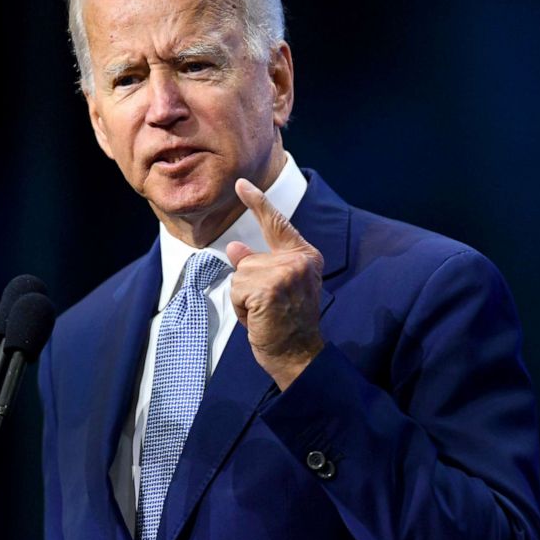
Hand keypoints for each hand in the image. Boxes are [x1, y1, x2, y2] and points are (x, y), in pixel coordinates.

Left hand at [226, 178, 324, 389]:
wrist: (298, 355)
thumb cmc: (285, 324)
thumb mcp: (274, 288)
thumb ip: (258, 265)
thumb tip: (235, 247)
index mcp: (304, 256)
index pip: (276, 223)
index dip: (257, 202)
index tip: (241, 184)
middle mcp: (298, 260)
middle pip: (248, 260)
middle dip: (248, 286)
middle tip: (269, 309)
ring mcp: (285, 273)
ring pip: (240, 275)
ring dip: (244, 299)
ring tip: (265, 314)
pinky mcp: (269, 288)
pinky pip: (237, 291)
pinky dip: (242, 309)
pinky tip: (260, 319)